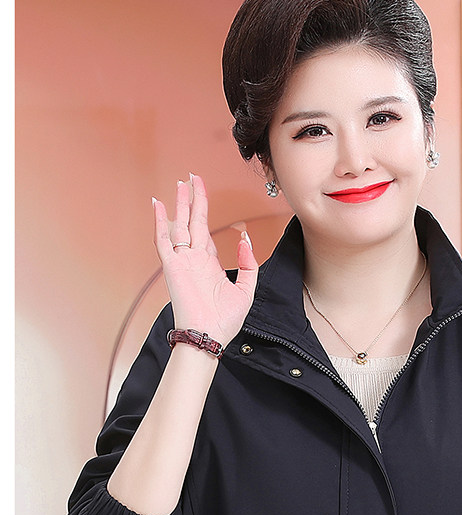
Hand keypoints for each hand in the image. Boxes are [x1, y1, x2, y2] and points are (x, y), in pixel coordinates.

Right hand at [152, 173, 258, 346]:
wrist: (209, 336)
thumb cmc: (225, 321)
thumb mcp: (246, 291)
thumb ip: (248, 265)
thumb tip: (245, 240)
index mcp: (209, 265)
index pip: (206, 233)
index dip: (206, 212)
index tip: (205, 194)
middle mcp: (194, 260)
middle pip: (193, 222)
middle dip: (193, 199)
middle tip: (192, 178)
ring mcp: (182, 262)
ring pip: (179, 225)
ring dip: (180, 204)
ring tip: (181, 184)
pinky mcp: (172, 267)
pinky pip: (163, 240)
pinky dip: (160, 222)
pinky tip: (159, 205)